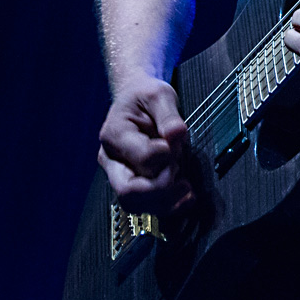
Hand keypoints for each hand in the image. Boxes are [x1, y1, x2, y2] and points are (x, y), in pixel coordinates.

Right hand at [98, 73, 191, 215]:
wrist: (135, 98)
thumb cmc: (145, 95)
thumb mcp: (159, 94)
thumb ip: (169, 114)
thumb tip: (177, 135)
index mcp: (114, 134)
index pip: (141, 157)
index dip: (165, 155)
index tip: (179, 143)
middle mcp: (112, 159)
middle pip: (129, 190)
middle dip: (161, 188)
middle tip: (182, 178)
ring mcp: (120, 173)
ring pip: (135, 203)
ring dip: (164, 201)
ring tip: (187, 189)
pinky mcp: (133, 182)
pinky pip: (144, 204)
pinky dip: (166, 205)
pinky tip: (186, 198)